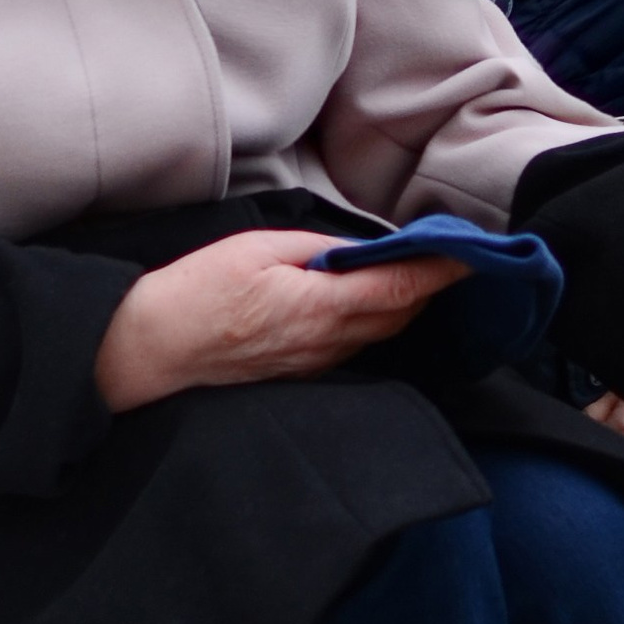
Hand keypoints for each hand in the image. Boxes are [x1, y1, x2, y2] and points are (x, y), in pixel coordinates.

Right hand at [92, 229, 463, 413]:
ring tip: (419, 273)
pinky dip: (374, 322)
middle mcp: (327, 344)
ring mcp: (315, 365)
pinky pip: (353, 347)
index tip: (475, 255)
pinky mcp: (300, 374)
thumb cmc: (194, 294)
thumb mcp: (257, 249)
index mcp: (321, 307)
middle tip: (453, 255)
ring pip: (379, 333)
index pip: (402, 290)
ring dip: (405, 305)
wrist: (148, 354)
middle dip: (432, 287)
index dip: (443, 272)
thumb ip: (316, 249)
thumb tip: (361, 250)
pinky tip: (371, 303)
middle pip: (401, 315)